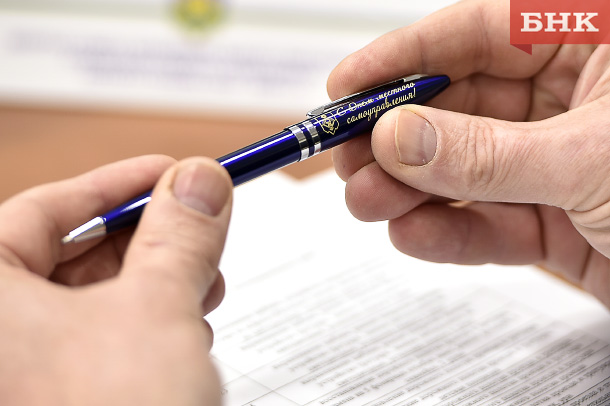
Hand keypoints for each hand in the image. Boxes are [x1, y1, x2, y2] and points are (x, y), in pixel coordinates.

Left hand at [0, 155, 231, 404]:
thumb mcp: (157, 308)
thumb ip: (180, 235)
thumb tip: (201, 179)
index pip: (43, 210)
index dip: (118, 184)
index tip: (170, 171)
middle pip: (70, 256)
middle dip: (148, 240)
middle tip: (198, 223)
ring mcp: (21, 371)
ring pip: (90, 300)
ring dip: (156, 283)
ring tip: (204, 283)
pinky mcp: (55, 394)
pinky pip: (96, 341)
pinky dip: (145, 324)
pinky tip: (187, 329)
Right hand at [328, 0, 609, 306]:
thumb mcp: (591, 158)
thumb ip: (485, 152)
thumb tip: (398, 137)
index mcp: (595, 42)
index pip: (478, 32)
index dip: (403, 57)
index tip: (346, 84)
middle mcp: (572, 98)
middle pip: (457, 106)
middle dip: (396, 135)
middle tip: (346, 155)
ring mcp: (555, 163)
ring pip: (463, 169)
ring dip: (409, 189)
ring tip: (366, 202)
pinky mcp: (553, 222)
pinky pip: (487, 223)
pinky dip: (447, 234)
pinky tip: (410, 235)